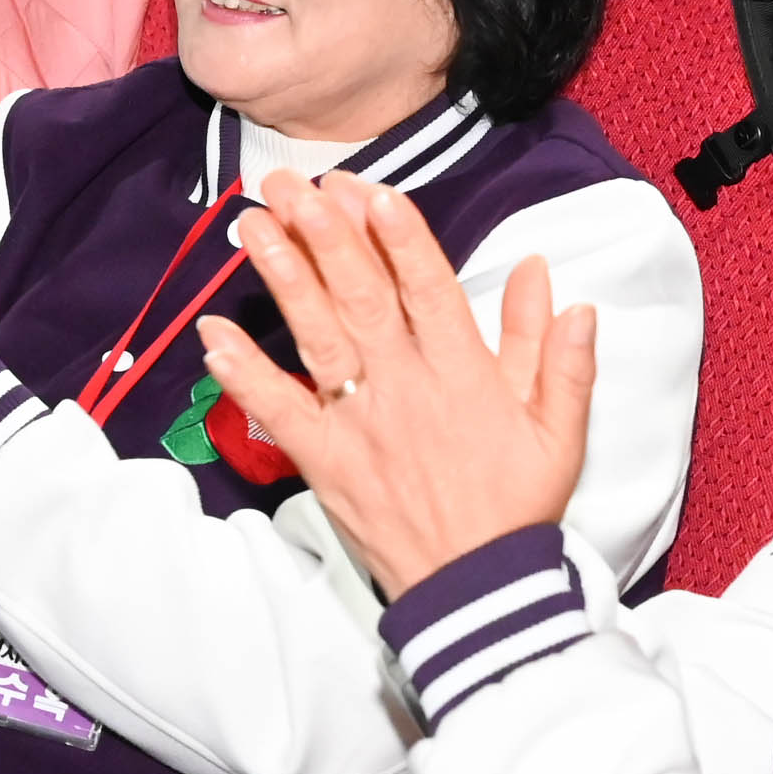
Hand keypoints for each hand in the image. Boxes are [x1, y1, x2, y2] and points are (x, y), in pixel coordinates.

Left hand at [197, 171, 591, 600]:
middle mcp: (408, 388)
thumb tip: (555, 284)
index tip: (370, 190)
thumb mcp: (559, 431)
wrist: (476, 589)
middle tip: (293, 184)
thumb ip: (556, 354)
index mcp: (466, 375)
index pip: (430, 289)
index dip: (400, 237)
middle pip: (362, 298)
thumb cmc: (517, 507)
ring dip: (283, 278)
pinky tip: (213, 332)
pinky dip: (243, 372)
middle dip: (326, 235)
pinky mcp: (325, 460)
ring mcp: (361, 423)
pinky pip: (278, 410)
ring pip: (318, 337)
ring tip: (251, 226)